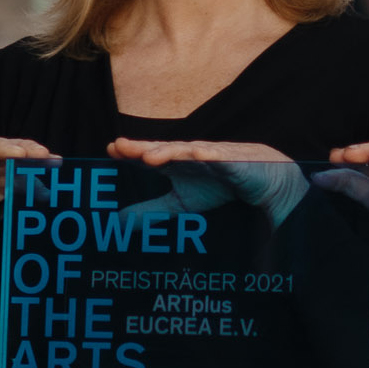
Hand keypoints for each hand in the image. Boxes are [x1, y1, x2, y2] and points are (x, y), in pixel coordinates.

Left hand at [0, 132, 52, 221]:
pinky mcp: (2, 180)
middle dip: (27, 151)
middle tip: (45, 155)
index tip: (20, 152)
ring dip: (36, 163)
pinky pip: (20, 179)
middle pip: (8, 149)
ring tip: (55, 164)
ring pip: (19, 162)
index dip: (4, 149)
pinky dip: (34, 179)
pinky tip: (50, 179)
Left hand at [107, 139, 307, 226]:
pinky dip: (209, 155)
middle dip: (142, 148)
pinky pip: (219, 157)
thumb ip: (153, 210)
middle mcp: (188, 155)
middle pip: (162, 150)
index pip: (148, 156)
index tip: (110, 150)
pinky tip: (198, 153)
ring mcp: (209, 155)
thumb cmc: (218, 184)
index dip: (130, 152)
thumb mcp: (181, 202)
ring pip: (186, 151)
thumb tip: (120, 220)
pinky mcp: (231, 161)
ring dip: (168, 152)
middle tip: (120, 146)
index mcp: (175, 164)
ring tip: (149, 156)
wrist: (258, 178)